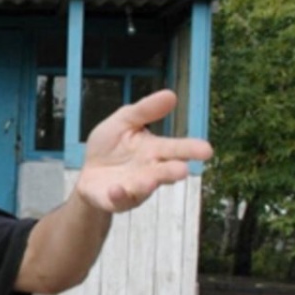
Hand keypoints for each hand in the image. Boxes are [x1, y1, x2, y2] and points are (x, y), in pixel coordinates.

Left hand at [75, 90, 212, 212]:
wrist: (88, 172)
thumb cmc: (111, 146)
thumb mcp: (123, 121)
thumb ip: (145, 111)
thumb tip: (171, 94)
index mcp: (155, 150)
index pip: (176, 149)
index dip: (191, 149)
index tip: (207, 150)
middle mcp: (150, 171)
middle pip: (165, 171)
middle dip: (173, 171)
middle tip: (183, 170)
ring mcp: (134, 188)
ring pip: (144, 187)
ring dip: (147, 184)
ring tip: (150, 180)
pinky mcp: (116, 200)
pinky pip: (118, 199)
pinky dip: (118, 195)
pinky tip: (116, 189)